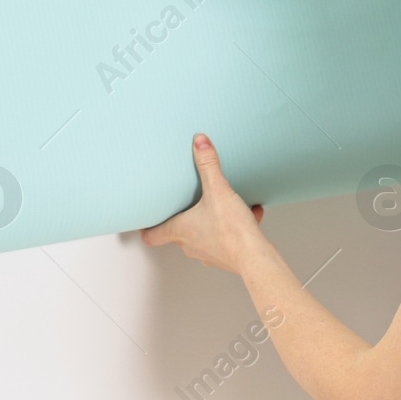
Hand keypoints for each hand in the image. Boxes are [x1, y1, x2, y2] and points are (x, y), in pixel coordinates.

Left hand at [141, 133, 267, 274]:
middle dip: (182, 218)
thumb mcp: (218, 190)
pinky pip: (227, 237)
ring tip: (222, 205)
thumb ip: (208, 164)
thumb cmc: (232, 231)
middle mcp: (191, 245)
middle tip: (184, 205)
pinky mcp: (227, 256)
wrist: (256, 257)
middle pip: (178, 233)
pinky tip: (249, 212)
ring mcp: (209, 253)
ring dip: (210, 220)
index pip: (152, 235)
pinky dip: (234, 225)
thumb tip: (199, 142)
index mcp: (181, 230)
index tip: (144, 223)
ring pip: (204, 234)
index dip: (147, 228)